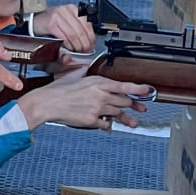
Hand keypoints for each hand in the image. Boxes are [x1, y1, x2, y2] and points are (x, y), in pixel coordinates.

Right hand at [18, 75, 151, 130]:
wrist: (48, 102)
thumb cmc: (59, 89)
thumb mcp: (75, 74)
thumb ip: (85, 72)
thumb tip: (87, 68)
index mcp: (97, 81)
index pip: (124, 86)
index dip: (138, 89)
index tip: (147, 90)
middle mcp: (100, 95)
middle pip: (123, 101)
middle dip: (133, 105)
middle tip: (141, 107)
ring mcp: (97, 108)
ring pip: (117, 113)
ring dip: (125, 118)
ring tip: (132, 122)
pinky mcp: (91, 120)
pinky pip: (105, 124)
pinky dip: (108, 125)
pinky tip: (109, 126)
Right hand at [32, 4, 95, 53]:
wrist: (37, 21)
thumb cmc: (53, 22)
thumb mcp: (67, 21)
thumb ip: (78, 27)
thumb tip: (89, 41)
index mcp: (73, 9)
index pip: (87, 23)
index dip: (91, 37)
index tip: (91, 45)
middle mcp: (66, 10)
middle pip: (81, 30)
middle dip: (85, 43)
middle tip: (85, 50)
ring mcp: (58, 16)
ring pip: (73, 34)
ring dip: (77, 46)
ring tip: (78, 51)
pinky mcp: (51, 24)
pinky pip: (64, 37)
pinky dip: (68, 44)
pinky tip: (69, 48)